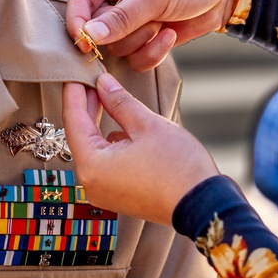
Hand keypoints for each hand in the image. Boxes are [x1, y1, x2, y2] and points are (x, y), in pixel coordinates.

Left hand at [62, 73, 219, 225]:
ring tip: (105, 97)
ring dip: (98, 124)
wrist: (204, 205)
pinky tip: (120, 126)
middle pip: (80, 136)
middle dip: (86, 107)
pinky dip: (109, 143)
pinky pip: (105, 163)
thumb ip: (119, 102)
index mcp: (92, 166)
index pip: (73, 121)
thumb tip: (103, 83)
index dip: (74, 94)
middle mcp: (91, 183)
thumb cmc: (177, 166)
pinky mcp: (119, 196)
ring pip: (94, 150)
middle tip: (91, 80)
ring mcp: (105, 193)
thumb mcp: (147, 125)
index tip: (74, 73)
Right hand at [66, 0, 238, 70]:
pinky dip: (153, 52)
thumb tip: (89, 35)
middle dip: (123, 32)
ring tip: (164, 22)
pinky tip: (171, 34)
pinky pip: (136, 58)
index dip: (78, 22)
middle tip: (149, 20)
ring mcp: (132, 20)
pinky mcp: (147, 37)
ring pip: (117, 48)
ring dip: (142, 40)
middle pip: (97, 30)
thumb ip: (122, 17)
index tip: (85, 43)